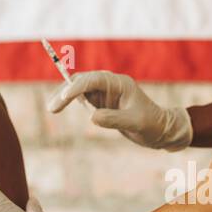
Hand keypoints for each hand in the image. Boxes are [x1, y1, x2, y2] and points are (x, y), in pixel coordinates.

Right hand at [48, 70, 192, 150]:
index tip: (65, 97)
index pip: (93, 80)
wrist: (159, 130)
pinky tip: (59, 108)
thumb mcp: (135, 123)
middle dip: (65, 92)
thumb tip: (92, 116)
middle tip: (52, 108)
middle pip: (82, 82)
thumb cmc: (151, 124)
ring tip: (52, 109)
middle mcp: (110, 85)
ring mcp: (104, 93)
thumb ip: (114, 119)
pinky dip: (70, 102)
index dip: (77, 87)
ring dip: (64, 97)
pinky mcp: (101, 103)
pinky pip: (82, 99)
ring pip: (79, 90)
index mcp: (119, 83)